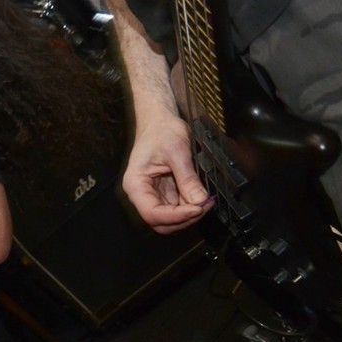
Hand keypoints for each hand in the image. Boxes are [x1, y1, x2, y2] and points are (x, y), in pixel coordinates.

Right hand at [122, 110, 212, 233]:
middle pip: (160, 222)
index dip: (176, 216)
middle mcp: (141, 194)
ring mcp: (153, 194)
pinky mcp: (164, 192)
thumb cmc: (161, 130)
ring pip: (169, 219)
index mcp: (136, 185)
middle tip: (205, 206)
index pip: (152, 213)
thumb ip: (187, 178)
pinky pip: (176, 208)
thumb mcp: (177, 152)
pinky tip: (201, 198)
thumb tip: (200, 201)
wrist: (159, 120)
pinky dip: (189, 207)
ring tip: (205, 201)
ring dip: (188, 215)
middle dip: (183, 219)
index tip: (198, 208)